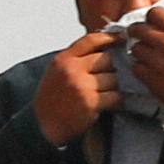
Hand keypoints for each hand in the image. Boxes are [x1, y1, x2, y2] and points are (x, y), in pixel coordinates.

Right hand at [30, 30, 123, 145]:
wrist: (42, 125)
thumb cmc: (51, 99)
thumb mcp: (56, 72)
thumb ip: (75, 60)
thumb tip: (103, 50)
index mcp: (63, 59)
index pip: (91, 40)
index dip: (109, 37)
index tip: (121, 38)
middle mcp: (72, 70)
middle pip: (106, 59)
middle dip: (111, 69)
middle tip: (108, 78)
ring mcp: (82, 86)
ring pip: (113, 78)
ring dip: (114, 87)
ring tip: (106, 94)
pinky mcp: (91, 103)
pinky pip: (115, 96)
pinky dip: (117, 101)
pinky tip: (112, 104)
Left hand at [127, 0, 163, 108]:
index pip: (155, 12)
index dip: (151, 17)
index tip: (150, 22)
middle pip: (139, 29)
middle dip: (138, 32)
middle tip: (139, 35)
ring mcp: (156, 59)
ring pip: (136, 48)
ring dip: (140, 52)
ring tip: (148, 57)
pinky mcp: (151, 77)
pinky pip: (136, 67)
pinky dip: (140, 69)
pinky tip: (149, 70)